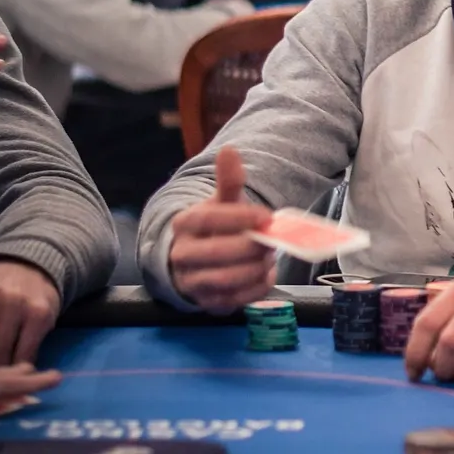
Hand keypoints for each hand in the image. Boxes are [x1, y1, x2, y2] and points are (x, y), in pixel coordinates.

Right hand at [168, 147, 274, 313]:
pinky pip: (234, 300)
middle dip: (252, 247)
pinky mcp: (206, 303)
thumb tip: (230, 150)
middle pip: (218, 252)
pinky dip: (256, 288)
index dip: (240, 217)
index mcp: (185, 224)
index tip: (267, 216)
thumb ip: (229, 181)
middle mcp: (182, 254)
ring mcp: (191, 282)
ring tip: (269, 258)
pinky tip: (265, 275)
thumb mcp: (222, 203)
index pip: (208, 219)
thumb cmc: (215, 228)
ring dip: (255, 269)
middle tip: (272, 241)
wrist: (195, 262)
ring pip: (226, 279)